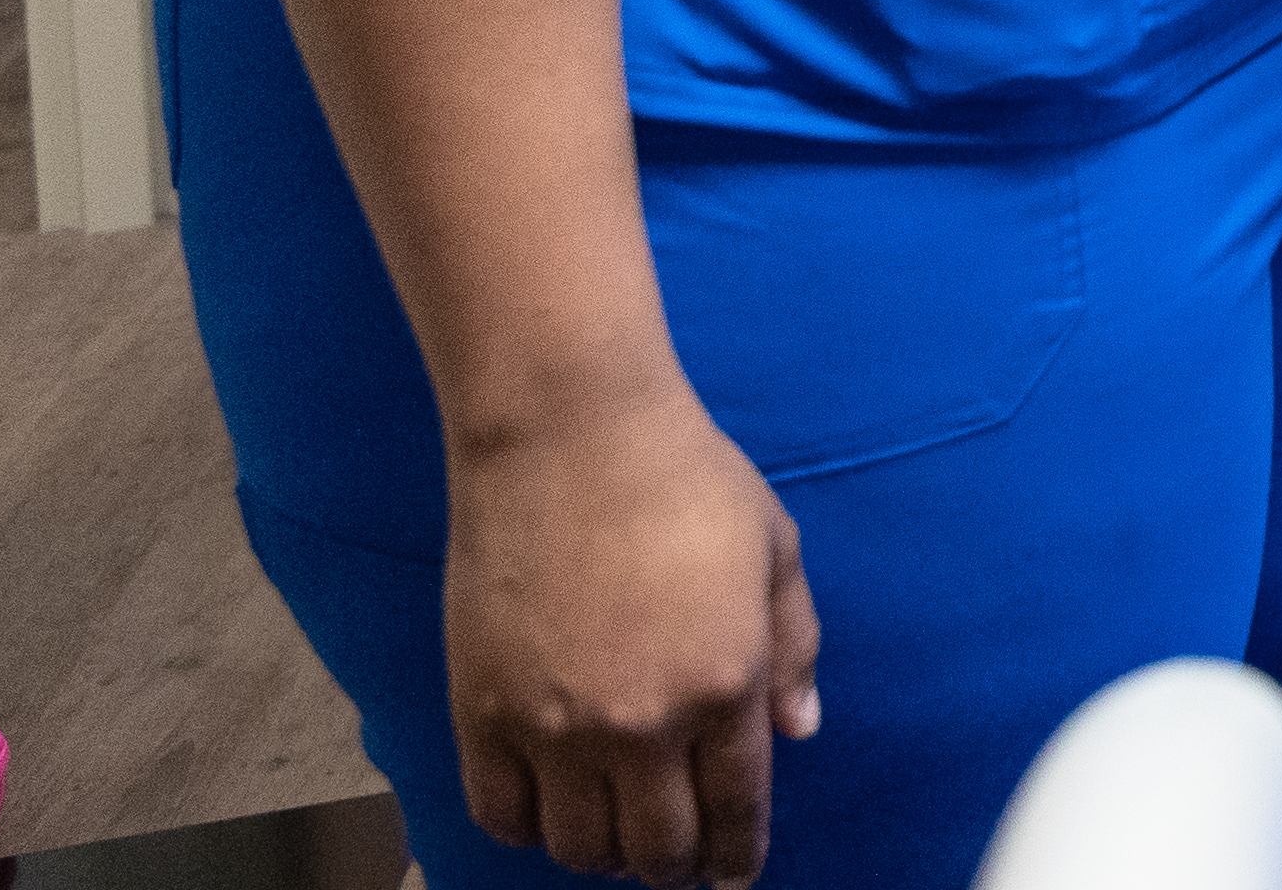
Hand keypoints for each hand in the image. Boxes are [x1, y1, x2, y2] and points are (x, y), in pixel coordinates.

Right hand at [443, 386, 818, 884]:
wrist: (569, 434)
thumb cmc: (685, 479)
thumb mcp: (775, 551)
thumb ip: (793, 649)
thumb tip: (799, 730)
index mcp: (726, 684)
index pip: (736, 810)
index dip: (737, 856)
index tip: (734, 873)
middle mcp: (643, 722)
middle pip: (656, 849)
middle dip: (675, 867)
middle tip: (678, 858)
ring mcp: (556, 725)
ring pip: (580, 848)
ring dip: (605, 854)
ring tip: (617, 832)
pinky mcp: (482, 712)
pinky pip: (502, 815)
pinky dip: (530, 829)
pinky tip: (552, 808)